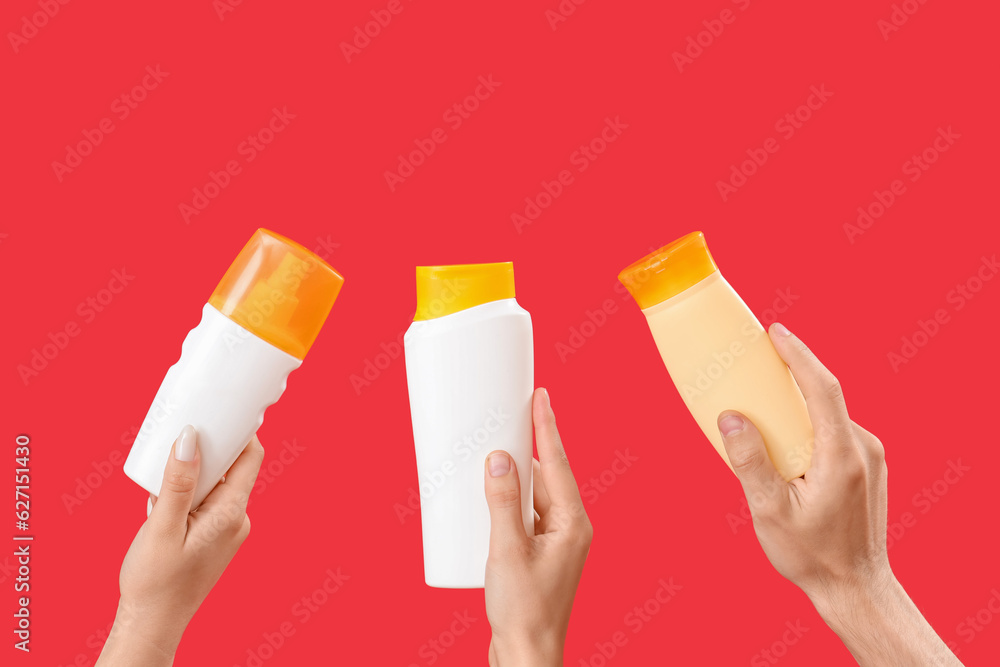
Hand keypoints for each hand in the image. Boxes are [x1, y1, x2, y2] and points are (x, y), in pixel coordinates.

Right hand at [97, 426, 264, 665]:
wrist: (153, 624)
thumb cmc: (155, 581)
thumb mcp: (161, 526)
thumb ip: (177, 482)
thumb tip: (191, 437)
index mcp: (232, 512)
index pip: (250, 456)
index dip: (238, 430)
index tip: (215, 412)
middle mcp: (238, 519)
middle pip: (233, 467)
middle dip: (207, 452)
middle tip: (177, 439)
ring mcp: (229, 530)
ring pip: (217, 486)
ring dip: (193, 477)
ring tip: (161, 488)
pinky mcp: (216, 539)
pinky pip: (209, 504)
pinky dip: (189, 496)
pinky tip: (163, 508)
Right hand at [484, 388, 592, 666]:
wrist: (526, 656)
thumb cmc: (524, 611)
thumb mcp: (507, 550)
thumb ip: (502, 501)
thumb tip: (499, 457)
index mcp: (572, 523)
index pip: (558, 463)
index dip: (547, 426)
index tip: (541, 394)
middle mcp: (569, 529)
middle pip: (547, 475)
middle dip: (529, 445)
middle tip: (511, 412)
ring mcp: (555, 542)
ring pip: (534, 494)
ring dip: (516, 474)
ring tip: (494, 448)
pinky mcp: (539, 554)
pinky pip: (525, 513)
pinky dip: (509, 499)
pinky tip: (491, 495)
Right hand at [718, 323, 960, 665]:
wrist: (855, 588)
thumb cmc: (810, 555)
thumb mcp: (769, 511)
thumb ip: (749, 461)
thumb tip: (730, 416)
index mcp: (841, 455)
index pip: (822, 387)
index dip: (798, 354)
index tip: (775, 331)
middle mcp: (862, 449)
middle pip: (825, 395)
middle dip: (791, 372)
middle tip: (758, 357)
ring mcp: (870, 457)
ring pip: (829, 414)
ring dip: (798, 403)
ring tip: (762, 404)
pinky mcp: (867, 466)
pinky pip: (834, 430)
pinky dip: (808, 424)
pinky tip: (784, 440)